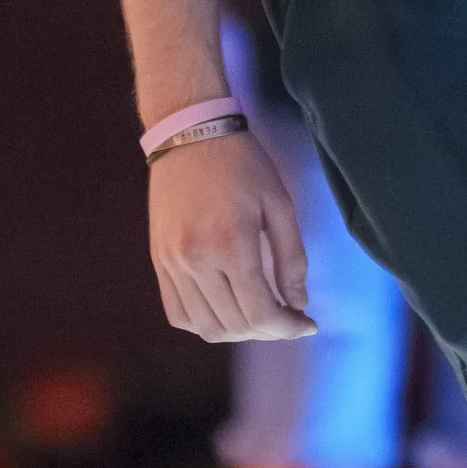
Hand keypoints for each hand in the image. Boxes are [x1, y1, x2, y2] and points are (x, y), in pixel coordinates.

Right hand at [148, 132, 315, 341]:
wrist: (190, 135)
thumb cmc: (243, 165)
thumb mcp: (280, 205)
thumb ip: (291, 260)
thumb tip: (298, 304)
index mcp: (231, 245)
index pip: (261, 313)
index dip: (288, 328)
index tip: (308, 324)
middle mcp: (196, 261)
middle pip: (236, 325)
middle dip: (269, 331)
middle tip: (289, 316)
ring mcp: (172, 264)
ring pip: (206, 327)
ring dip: (238, 332)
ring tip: (260, 315)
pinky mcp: (159, 261)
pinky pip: (179, 313)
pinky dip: (206, 324)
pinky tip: (228, 311)